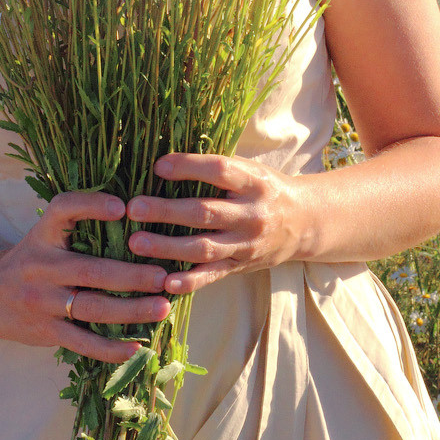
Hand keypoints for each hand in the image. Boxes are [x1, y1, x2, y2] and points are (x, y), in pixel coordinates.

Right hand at [0, 191, 171, 361]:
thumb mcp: (44, 233)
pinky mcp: (46, 331)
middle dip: (131, 275)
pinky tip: (137, 348)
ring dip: (131, 311)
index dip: (92, 206)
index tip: (123, 207)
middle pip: (91, 271)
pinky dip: (111, 348)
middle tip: (163, 276)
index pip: (63, 210)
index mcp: (43, 234)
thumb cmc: (30, 259)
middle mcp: (41, 266)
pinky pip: (83, 342)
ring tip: (163, 308)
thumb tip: (136, 215)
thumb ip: (78, 224)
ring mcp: (43, 302)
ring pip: (92, 309)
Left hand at [126, 155, 314, 295]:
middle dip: (167, 211)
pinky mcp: (241, 266)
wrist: (304, 222)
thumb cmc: (264, 189)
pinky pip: (212, 276)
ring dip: (167, 246)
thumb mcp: (250, 170)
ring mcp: (246, 243)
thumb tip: (167, 158)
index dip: (188, 167)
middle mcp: (252, 214)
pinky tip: (165, 282)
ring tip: (136, 242)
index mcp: (253, 182)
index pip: (219, 170)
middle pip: (205, 212)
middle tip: (134, 208)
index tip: (158, 166)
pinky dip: (189, 281)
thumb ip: (217, 167)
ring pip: (204, 247)